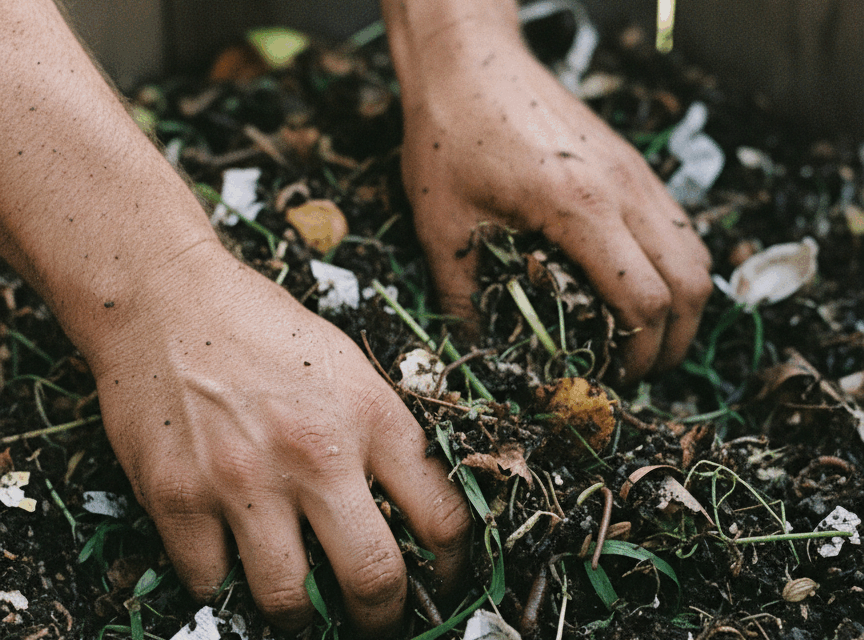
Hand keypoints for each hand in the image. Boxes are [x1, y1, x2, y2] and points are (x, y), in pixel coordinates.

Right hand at [90, 244, 469, 635]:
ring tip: (301, 605)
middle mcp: (316, 454)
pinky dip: (225, 583)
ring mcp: (244, 481)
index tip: (441, 582)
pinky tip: (231, 562)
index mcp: (371, 417)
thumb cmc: (264, 329)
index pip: (443, 519)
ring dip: (300, 616)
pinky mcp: (178, 498)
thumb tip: (406, 511)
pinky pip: (210, 583)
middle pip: (375, 580)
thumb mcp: (348, 367)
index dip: (452, 568)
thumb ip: (381, 436)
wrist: (166, 299)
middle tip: (376, 619)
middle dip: (384, 618)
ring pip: (289, 603)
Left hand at [398, 26, 712, 380]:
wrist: (467, 60)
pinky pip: (677, 225)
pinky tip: (637, 283)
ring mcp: (636, 172)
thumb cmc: (449, 135)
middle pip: (692, 283)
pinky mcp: (632, 163)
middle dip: (675, 340)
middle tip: (637, 370)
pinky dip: (674, 267)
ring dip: (683, 303)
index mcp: (580, 208)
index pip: (644, 299)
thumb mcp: (442, 224)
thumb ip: (461, 296)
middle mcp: (625, 189)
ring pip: (696, 252)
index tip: (615, 377)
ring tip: (645, 335)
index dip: (640, 351)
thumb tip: (474, 351)